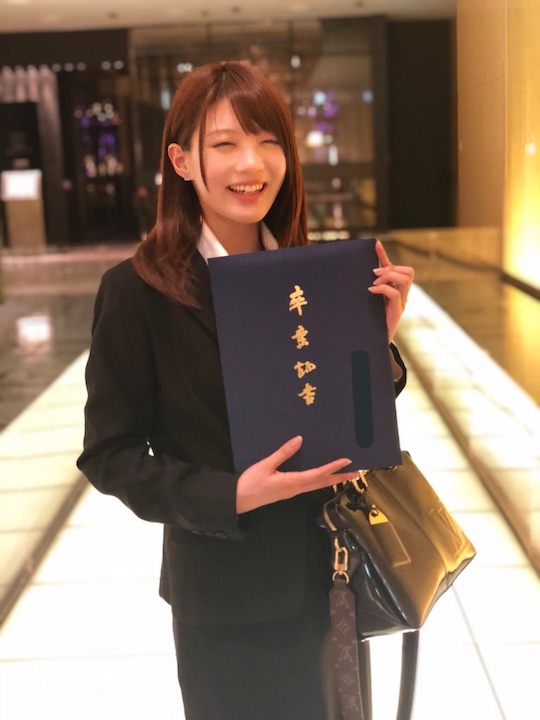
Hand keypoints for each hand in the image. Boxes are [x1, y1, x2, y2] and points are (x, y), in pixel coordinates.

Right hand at [236, 436, 355, 513]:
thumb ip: (283, 453)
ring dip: (330, 479)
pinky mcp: (287, 492)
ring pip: (316, 485)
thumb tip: (299, 439)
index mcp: (292, 482)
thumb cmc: (250, 483)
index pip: (318, 474)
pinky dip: (319, 480)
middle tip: (355, 472)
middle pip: (322, 483)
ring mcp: (292, 492)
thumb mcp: (266, 465)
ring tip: (342, 474)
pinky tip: (320, 476)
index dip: (333, 468)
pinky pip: (308, 485)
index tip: (347, 462)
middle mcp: (296, 489)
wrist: (238, 500)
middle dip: (339, 477)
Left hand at [369, 240, 413, 342]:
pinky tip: (371, 290)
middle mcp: (401, 295)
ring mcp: (400, 304)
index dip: (385, 255)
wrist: (370, 343)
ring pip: (405, 279)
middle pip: (408, 271)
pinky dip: (383, 288)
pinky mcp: (396, 313)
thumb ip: (365, 288)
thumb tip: (349, 273)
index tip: (375, 244)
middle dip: (390, 268)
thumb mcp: (365, 300)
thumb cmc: (366, 321)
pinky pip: (395, 294)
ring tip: (374, 283)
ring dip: (388, 276)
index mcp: (394, 289)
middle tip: (374, 275)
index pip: (395, 267)